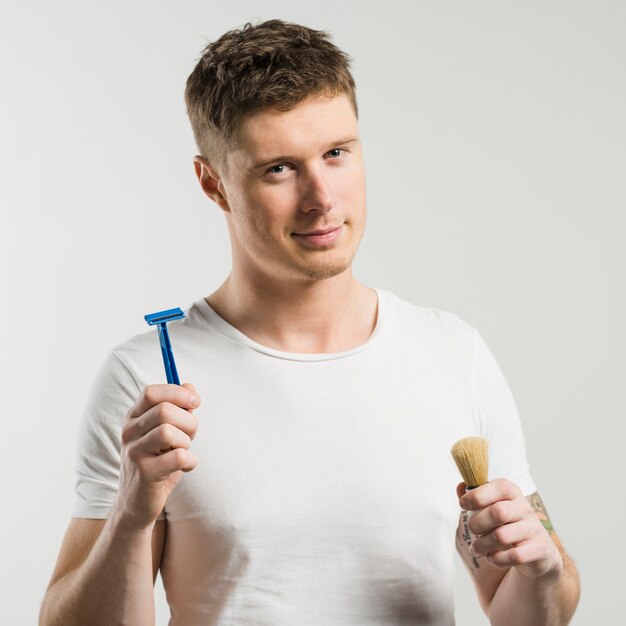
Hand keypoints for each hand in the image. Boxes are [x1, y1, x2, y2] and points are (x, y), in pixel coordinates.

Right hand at [112, 383, 199, 529]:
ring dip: (187, 442)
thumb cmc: (158, 462)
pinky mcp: (145, 473)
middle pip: (165, 411)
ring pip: (169, 432)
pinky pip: (178, 457)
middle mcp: (129, 432)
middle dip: (189, 421)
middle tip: (191, 436)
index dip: (177, 393)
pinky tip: (186, 467)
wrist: (137, 503)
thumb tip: (190, 388)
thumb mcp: (167, 433)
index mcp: (133, 417)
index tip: (195, 402)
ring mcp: (134, 453)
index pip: (152, 393)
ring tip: (184, 452)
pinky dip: (190, 461)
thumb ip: (179, 409)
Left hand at [457, 478, 562, 579]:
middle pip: (498, 512)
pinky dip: (496, 558)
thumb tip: (460, 486)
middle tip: (472, 530)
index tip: (463, 504)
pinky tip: (490, 557)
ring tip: (476, 548)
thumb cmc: (508, 524)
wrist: (538, 552)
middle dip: (477, 523)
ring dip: (481, 544)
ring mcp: (533, 530)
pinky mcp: (538, 550)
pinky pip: (513, 556)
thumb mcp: (493, 507)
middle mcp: (525, 509)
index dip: (477, 495)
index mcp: (513, 493)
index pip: (499, 487)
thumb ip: (475, 498)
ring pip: (501, 536)